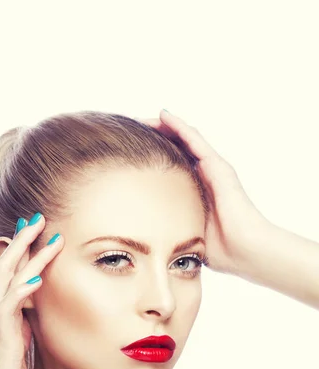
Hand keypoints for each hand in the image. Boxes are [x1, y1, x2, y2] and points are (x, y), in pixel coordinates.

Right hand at [0, 214, 63, 368]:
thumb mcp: (23, 355)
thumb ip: (25, 332)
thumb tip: (34, 317)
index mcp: (6, 320)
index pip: (13, 276)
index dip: (25, 253)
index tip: (41, 232)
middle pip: (7, 270)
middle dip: (23, 242)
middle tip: (39, 217)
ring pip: (8, 283)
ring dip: (27, 258)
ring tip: (45, 236)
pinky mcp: (3, 344)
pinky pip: (8, 311)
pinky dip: (22, 291)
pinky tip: (36, 278)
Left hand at [136, 110, 271, 274]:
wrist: (245, 252)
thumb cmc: (220, 250)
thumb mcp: (185, 234)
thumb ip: (169, 228)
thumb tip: (143, 237)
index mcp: (195, 190)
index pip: (168, 165)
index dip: (148, 155)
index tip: (123, 150)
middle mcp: (204, 175)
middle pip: (174, 148)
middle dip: (151, 137)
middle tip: (127, 129)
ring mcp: (213, 168)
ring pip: (183, 138)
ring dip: (161, 126)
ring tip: (139, 118)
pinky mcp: (218, 166)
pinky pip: (195, 140)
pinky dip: (178, 126)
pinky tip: (163, 116)